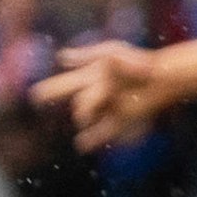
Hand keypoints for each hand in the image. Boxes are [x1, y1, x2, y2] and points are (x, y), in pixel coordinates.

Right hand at [34, 42, 167, 151]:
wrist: (161, 77)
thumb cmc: (137, 61)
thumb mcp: (111, 51)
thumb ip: (87, 55)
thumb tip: (62, 57)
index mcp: (91, 76)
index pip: (65, 85)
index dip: (50, 90)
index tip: (35, 95)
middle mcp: (97, 93)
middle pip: (77, 102)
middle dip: (73, 103)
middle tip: (58, 101)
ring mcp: (107, 107)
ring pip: (86, 116)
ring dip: (84, 117)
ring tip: (85, 121)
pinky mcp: (121, 118)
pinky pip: (103, 132)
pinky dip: (92, 139)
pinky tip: (82, 145)